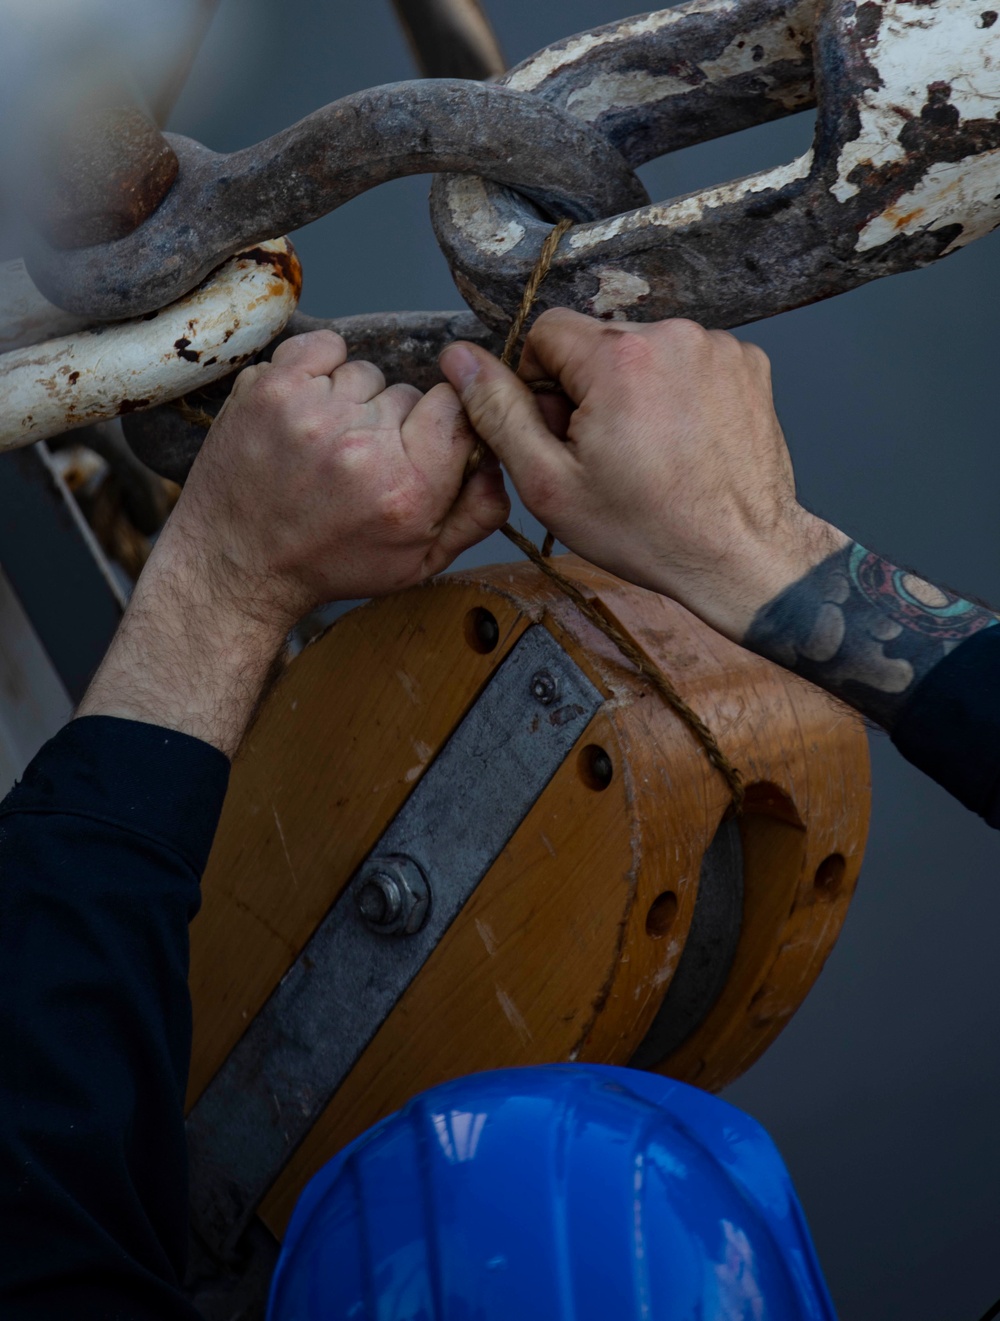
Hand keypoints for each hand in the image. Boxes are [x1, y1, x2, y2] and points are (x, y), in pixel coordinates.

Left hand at [175, 329, 508, 627]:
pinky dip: (319, 369)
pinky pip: (324, 346)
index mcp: (409, 490)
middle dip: (393, 422)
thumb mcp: (418, 564)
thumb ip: (476, 514)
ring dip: (352, 401)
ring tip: (326, 444)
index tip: (418, 442)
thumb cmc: (329, 563)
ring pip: (366, 373)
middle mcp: (364, 447)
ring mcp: (313, 412)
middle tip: (359, 463)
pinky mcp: (272, 388)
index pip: (458, 407)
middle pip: (410, 392)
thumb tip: (501, 459)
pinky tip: (308, 410)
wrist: (237, 565)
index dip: (442, 422)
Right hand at [440, 310, 843, 640]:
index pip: (546, 331)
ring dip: (635, 389)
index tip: (558, 431)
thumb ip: (499, 413)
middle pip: (598, 341)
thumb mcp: (550, 484)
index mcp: (618, 356)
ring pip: (644, 351)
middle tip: (603, 454)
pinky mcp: (749, 363)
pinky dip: (677, 393)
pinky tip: (682, 443)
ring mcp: (718, 347)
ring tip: (648, 452)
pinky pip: (688, 361)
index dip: (539, 383)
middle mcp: (672, 335)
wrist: (740, 556)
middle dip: (588, 387)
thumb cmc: (648, 530)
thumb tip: (460, 360)